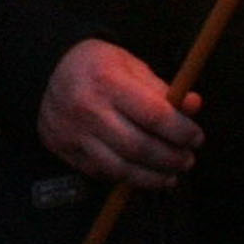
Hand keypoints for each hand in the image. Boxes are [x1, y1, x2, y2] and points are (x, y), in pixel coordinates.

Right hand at [37, 38, 202, 190]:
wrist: (48, 70)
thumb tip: (193, 106)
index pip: (153, 115)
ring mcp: (74, 133)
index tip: (196, 137)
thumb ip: (161, 89)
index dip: (181, 131)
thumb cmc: (97, 66)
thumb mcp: (130, 65)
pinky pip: (101, 172)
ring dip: (152, 177)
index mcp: (108, 81)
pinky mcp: (65, 150)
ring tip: (171, 175)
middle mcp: (88, 109)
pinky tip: (143, 174)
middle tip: (187, 160)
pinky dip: (127, 178)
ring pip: (120, 168)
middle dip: (170, 158)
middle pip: (139, 147)